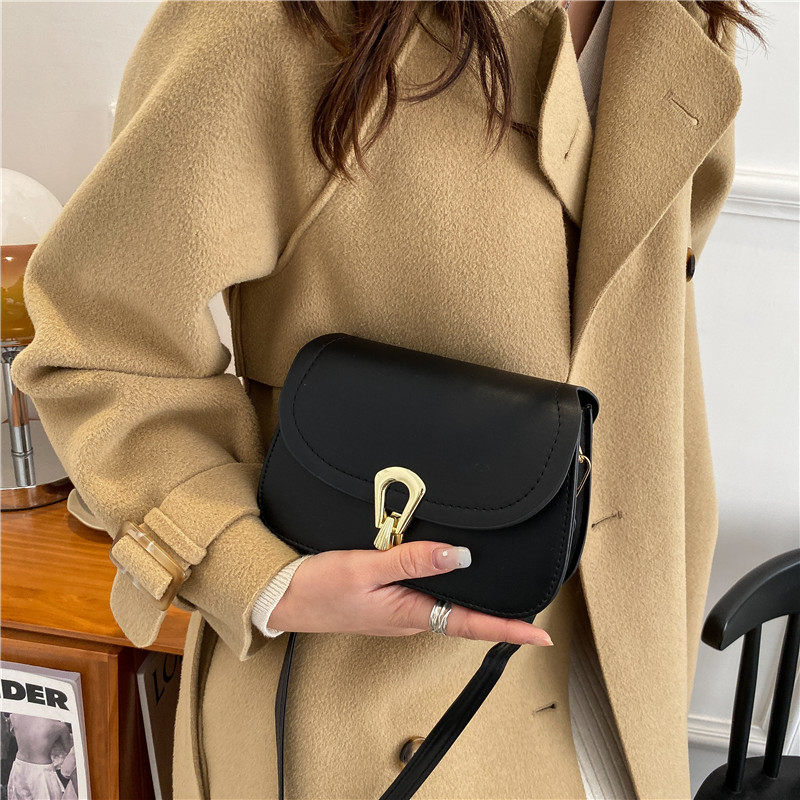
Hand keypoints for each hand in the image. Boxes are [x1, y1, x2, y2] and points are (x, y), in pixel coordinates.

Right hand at [268, 541, 552, 645]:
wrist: (286, 598)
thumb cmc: (321, 587)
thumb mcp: (368, 567)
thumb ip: (414, 560)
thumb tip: (460, 555)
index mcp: (410, 614)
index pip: (470, 624)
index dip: (508, 628)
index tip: (540, 634)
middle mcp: (411, 617)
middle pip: (465, 615)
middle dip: (498, 613)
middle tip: (530, 604)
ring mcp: (400, 611)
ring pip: (447, 603)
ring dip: (473, 596)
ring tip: (499, 586)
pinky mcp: (389, 602)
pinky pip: (427, 594)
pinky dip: (446, 584)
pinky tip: (450, 570)